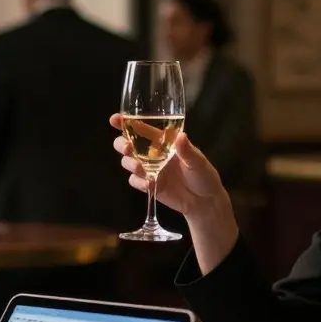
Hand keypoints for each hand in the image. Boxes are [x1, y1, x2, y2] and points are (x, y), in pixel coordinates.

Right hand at [109, 113, 227, 220]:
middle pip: (127, 144)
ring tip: (139, 167)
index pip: (141, 128)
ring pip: (128, 162)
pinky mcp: (148, 185)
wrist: (205, 202)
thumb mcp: (198, 161)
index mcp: (163, 142)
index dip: (125, 122)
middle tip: (127, 147)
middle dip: (122, 144)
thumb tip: (181, 136)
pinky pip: (135, 181)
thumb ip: (187, 150)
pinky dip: (138, 182)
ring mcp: (149, 170)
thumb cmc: (203, 175)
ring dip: (129, 163)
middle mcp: (152, 154)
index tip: (115, 119)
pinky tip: (149, 184)